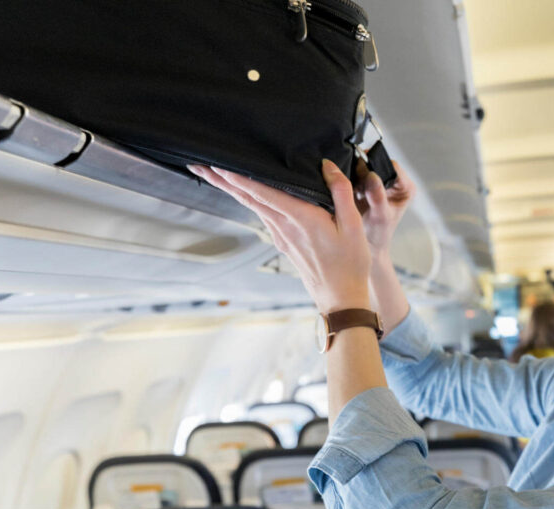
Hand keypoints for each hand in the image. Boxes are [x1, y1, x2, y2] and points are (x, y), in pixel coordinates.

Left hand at [188, 160, 370, 313]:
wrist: (341, 299)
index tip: (218, 164)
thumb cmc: (349, 265)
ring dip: (232, 189)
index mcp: (301, 218)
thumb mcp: (354, 225)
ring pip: (252, 206)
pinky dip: (250, 201)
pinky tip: (248, 196)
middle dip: (222, 180)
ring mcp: (281, 236)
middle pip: (247, 198)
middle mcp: (284, 227)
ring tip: (215, 174)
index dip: (238, 177)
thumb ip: (340, 191)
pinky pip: (263, 216)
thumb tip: (327, 165)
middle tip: (199, 164)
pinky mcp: (284, 243)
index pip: (262, 192)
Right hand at [354, 158, 415, 259]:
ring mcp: (380, 183)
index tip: (363, 175)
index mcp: (406, 188)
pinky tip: (345, 188)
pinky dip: (349, 179)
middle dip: (363, 169)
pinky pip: (356, 174)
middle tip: (355, 183)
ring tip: (351, 189)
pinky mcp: (366, 185)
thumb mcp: (381, 216)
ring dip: (354, 173)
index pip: (392, 166)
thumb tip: (372, 176)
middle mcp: (394, 182)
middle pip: (377, 164)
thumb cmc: (378, 235)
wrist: (366, 246)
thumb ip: (378, 197)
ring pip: (365, 167)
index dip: (377, 167)